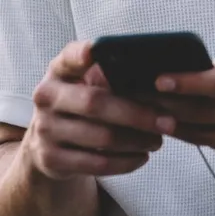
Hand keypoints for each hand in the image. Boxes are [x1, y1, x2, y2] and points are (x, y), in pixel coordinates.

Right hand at [25, 42, 174, 180]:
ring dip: (136, 141)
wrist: (49, 141)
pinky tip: (141, 156)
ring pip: (100, 137)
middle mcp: (46, 96)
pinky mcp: (50, 159)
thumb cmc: (81, 101)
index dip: (80, 54)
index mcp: (59, 70)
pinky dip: (124, 162)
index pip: (68, 57)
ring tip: (158, 140)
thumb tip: (155, 78)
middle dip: (136, 114)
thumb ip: (108, 73)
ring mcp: (45, 129)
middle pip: (95, 103)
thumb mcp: (85, 82)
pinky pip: (95, 163)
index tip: (94, 51)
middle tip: (168, 121)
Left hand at [152, 24, 214, 164]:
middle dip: (173, 105)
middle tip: (145, 98)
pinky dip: (203, 140)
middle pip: (211, 113)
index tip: (161, 79)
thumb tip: (214, 54)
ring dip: (182, 128)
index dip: (189, 83)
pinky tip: (185, 129)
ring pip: (214, 137)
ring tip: (156, 116)